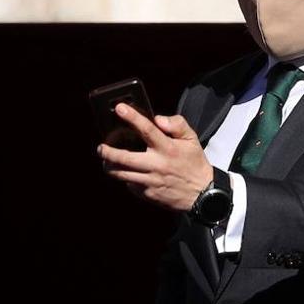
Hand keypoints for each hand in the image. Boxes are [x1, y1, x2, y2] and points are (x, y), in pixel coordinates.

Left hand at [97, 104, 213, 211]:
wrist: (202, 195)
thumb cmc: (194, 163)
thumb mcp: (192, 140)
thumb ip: (177, 124)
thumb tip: (158, 119)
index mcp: (167, 149)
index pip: (147, 130)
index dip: (132, 117)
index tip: (119, 108)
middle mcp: (156, 165)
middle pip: (124, 158)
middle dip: (108, 152)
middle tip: (101, 147)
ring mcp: (150, 181)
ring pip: (121, 174)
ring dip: (110, 166)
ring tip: (106, 161)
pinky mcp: (148, 194)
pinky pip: (130, 185)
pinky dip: (126, 178)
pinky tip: (127, 173)